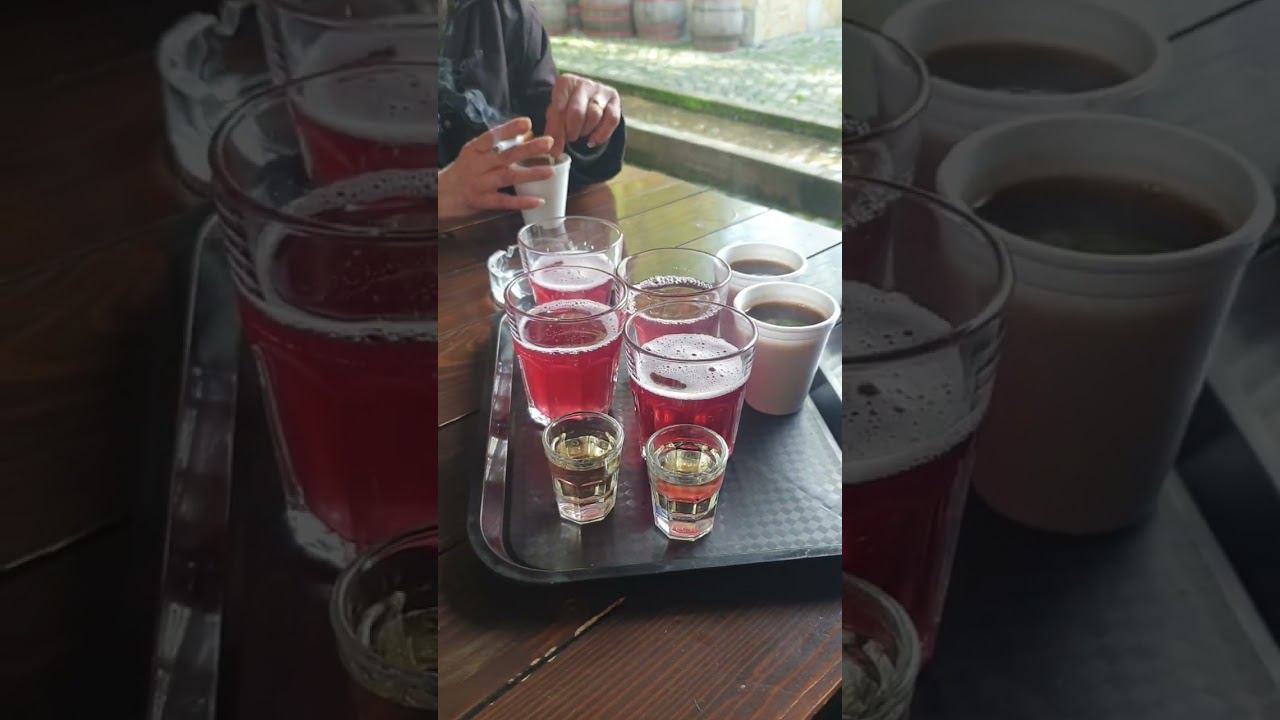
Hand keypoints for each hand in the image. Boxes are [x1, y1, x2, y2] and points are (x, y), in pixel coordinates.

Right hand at [438, 117, 555, 219]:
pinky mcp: (482, 201)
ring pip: (507, 177)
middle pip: (505, 156)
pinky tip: (538, 200)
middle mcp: (477, 165)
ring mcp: (479, 184)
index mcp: (474, 150)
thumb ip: (495, 147)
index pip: (492, 136)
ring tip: (550, 171)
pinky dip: (521, 201)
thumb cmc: (463, 171)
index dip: (509, 129)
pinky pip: (504, 201)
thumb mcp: (474, 154)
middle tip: (548, 143)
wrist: (440, 195)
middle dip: (528, 149)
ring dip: (530, 174)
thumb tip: (525, 136)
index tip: (527, 122)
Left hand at [544, 74, 621, 156]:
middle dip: (572, 130)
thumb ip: (554, 132)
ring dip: (586, 131)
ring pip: (595, 115)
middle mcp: (584, 84)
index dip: (558, 127)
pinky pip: (612, 119)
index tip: (556, 139)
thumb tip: (554, 153)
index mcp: (565, 83)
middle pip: (577, 112)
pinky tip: (592, 141)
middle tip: (570, 138)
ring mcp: (601, 91)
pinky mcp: (614, 101)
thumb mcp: (555, 117)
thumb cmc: (566, 108)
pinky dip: (602, 134)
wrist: (585, 102)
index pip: (559, 106)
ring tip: (580, 134)